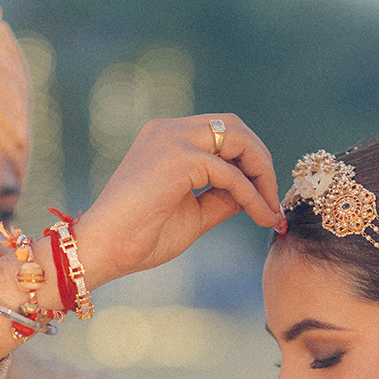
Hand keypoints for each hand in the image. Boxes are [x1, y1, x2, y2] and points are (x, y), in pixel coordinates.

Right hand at [74, 116, 283, 288]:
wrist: (103, 251)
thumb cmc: (140, 237)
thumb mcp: (194, 213)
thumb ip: (223, 197)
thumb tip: (256, 193)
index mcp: (167, 137)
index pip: (223, 131)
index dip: (251, 161)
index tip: (266, 198)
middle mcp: (169, 130)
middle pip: (236, 127)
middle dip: (262, 162)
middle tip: (274, 200)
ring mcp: (172, 139)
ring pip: (239, 141)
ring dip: (263, 175)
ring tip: (271, 210)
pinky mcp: (178, 158)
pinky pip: (230, 174)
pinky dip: (252, 196)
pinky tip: (262, 217)